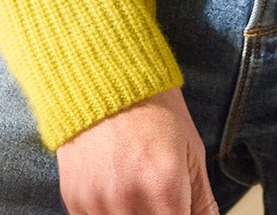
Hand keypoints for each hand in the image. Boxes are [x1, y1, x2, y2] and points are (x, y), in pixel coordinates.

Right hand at [56, 85, 220, 214]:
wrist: (105, 75)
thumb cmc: (154, 108)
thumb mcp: (191, 151)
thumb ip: (203, 201)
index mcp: (164, 186)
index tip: (180, 208)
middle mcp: (128, 199)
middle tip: (161, 198)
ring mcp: (97, 202)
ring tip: (139, 189)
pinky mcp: (74, 200)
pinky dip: (110, 213)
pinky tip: (117, 189)